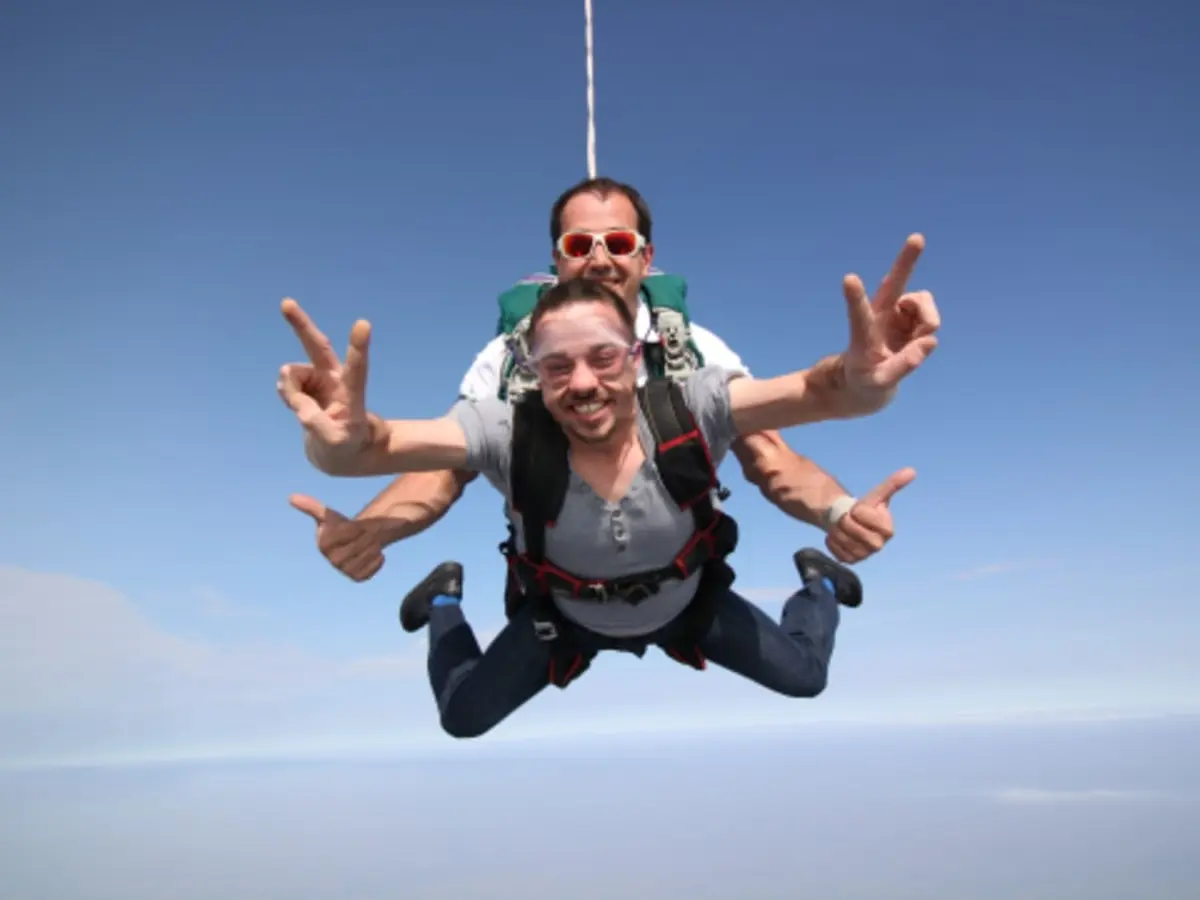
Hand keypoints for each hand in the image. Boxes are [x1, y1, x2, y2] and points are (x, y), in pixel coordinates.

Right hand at [276, 298, 380, 474]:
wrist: (343, 450)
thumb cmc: (346, 445)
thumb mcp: (336, 442)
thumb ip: (313, 420)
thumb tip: (286, 385)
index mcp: (352, 393)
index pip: (357, 369)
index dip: (358, 348)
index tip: (363, 324)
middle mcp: (335, 378)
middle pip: (317, 346)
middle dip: (301, 325)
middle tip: (286, 303)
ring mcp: (319, 378)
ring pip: (291, 374)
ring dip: (290, 392)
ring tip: (308, 413)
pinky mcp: (306, 382)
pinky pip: (285, 383)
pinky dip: (287, 395)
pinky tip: (301, 406)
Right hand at [290, 494, 387, 581]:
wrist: (357, 540)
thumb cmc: (340, 525)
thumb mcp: (328, 514)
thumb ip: (311, 506)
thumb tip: (291, 497)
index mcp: (324, 544)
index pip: (347, 533)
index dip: (354, 528)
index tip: (353, 526)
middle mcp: (332, 560)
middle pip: (357, 547)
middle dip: (365, 538)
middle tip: (364, 534)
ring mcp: (344, 570)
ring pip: (366, 558)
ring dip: (373, 548)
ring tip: (369, 543)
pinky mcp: (357, 578)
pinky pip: (371, 570)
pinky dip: (377, 561)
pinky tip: (374, 554)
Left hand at [825, 468, 913, 563]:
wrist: (849, 520)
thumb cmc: (865, 508)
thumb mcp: (877, 494)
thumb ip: (893, 484)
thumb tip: (912, 470)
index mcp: (888, 530)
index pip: (866, 518)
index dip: (859, 512)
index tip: (860, 509)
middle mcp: (879, 545)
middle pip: (854, 532)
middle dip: (846, 521)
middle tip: (849, 517)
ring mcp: (865, 555)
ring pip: (844, 542)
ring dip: (837, 531)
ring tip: (843, 526)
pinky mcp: (851, 561)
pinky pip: (837, 552)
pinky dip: (832, 542)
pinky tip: (838, 536)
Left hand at [838, 234, 938, 413]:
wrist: (867, 379)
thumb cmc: (866, 381)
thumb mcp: (878, 383)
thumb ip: (903, 366)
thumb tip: (930, 341)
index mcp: (864, 332)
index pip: (859, 314)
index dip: (856, 298)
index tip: (849, 279)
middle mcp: (881, 314)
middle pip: (895, 283)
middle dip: (906, 262)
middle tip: (917, 237)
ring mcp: (897, 312)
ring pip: (924, 303)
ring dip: (927, 322)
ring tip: (913, 341)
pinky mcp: (911, 314)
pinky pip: (931, 316)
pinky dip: (929, 328)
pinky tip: (915, 339)